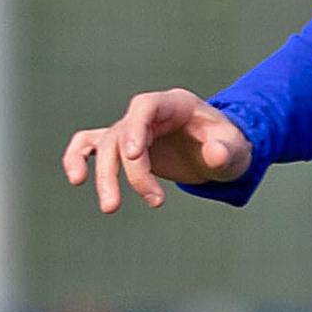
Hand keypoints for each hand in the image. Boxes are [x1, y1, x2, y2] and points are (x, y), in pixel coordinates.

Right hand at [61, 90, 254, 213]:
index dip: (135, 127)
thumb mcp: (235, 149)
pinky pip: (89, 145)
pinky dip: (77, 158)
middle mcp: (148, 113)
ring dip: (105, 176)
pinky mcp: (123, 146)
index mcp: (175, 104)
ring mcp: (132, 129)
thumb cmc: (227, 145)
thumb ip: (226, 150)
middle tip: (155, 201)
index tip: (133, 155)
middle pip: (124, 134)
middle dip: (131, 171)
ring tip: (110, 208)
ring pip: (105, 146)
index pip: (145, 106)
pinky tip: (76, 179)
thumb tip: (214, 154)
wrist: (218, 152)